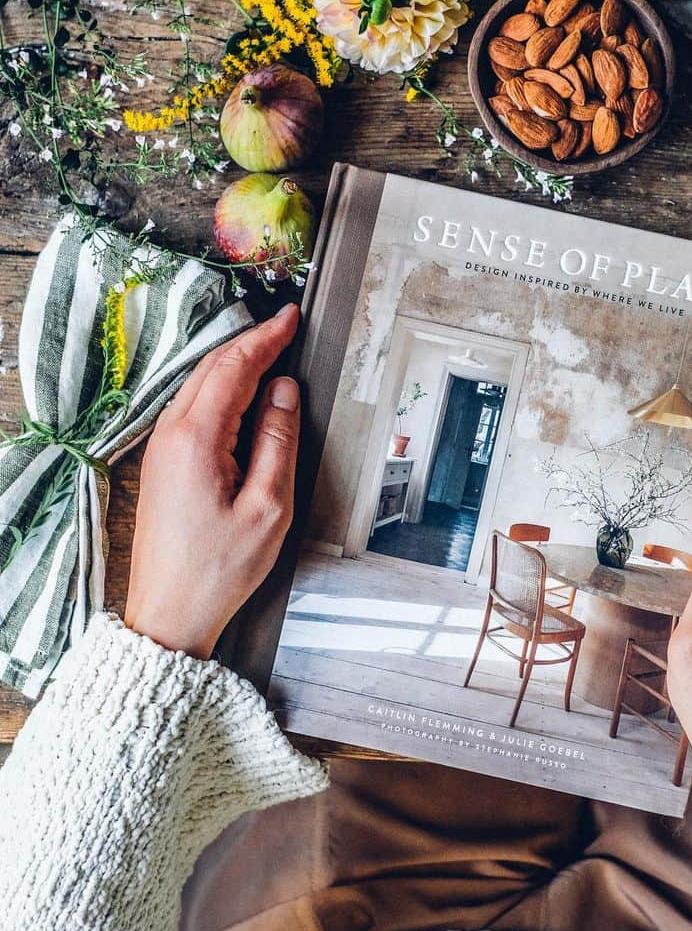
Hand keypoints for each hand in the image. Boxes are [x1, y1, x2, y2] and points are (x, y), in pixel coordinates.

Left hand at [124, 304, 300, 659]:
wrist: (169, 613)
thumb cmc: (218, 570)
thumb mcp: (269, 507)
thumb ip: (279, 441)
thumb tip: (284, 391)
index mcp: (196, 440)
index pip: (235, 368)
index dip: (267, 337)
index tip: (292, 317)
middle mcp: (171, 435)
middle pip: (213, 369)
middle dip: (251, 343)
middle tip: (287, 327)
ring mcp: (161, 449)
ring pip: (200, 385)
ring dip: (236, 364)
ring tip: (272, 352)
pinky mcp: (162, 464)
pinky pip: (193, 408)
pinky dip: (222, 389)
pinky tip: (244, 394)